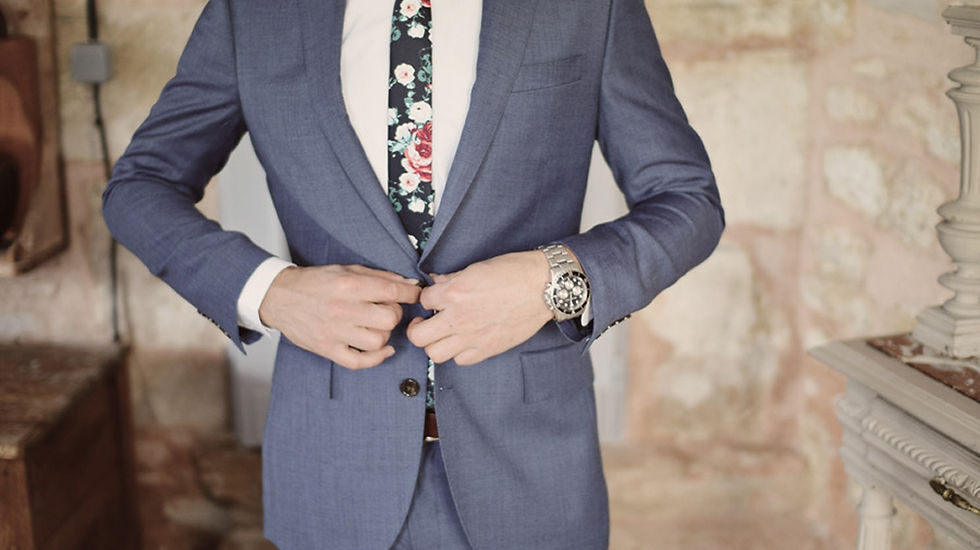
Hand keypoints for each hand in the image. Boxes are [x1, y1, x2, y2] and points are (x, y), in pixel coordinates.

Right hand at [259, 264, 420, 368]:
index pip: (391, 290)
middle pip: (389, 318)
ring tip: (377, 325)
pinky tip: (382, 349)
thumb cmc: (314, 283)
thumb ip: (378, 276)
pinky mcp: (327, 349)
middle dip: (394, 313)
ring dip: (384, 333)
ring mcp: (334, 332)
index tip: (415, 294)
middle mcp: (341, 310)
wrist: (279, 297)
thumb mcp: (345, 270)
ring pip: (378, 341)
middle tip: (387, 309)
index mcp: (347, 286)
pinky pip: (359, 361)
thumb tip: (407, 283)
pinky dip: (376, 358)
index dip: (410, 293)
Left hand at [406, 251, 552, 364]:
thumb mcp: (477, 267)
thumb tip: (437, 284)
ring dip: (436, 343)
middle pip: (418, 336)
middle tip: (426, 322)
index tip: (433, 299)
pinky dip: (458, 352)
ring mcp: (472, 337)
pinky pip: (461, 360)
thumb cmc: (515, 272)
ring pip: (435, 354)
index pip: (423, 301)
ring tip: (444, 334)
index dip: (427, 299)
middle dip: (418, 328)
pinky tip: (464, 341)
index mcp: (454, 293)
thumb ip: (453, 279)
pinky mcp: (487, 349)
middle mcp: (459, 318)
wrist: (544, 287)